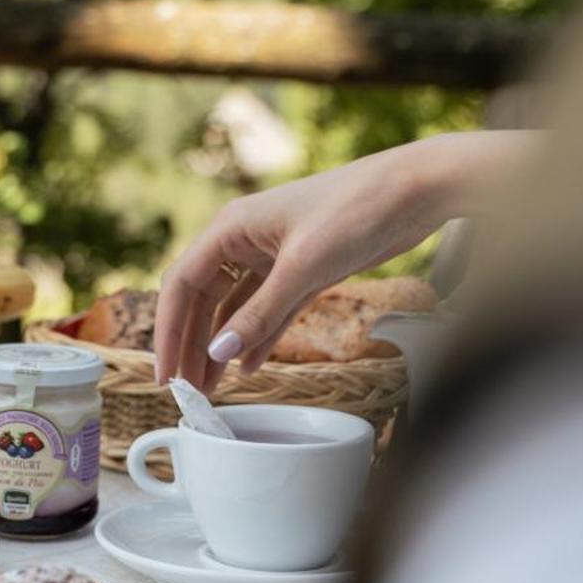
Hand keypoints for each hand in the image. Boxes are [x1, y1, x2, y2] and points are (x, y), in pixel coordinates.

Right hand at [155, 131, 530, 391]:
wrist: (414, 190)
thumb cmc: (356, 210)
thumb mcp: (304, 267)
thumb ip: (260, 313)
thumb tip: (217, 354)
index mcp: (231, 228)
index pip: (182, 285)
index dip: (169, 332)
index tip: (168, 375)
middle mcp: (245, 240)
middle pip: (203, 300)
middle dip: (192, 346)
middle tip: (187, 392)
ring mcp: (273, 255)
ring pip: (235, 309)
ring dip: (223, 347)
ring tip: (212, 389)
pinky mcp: (302, 268)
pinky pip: (269, 309)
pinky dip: (258, 337)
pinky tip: (248, 367)